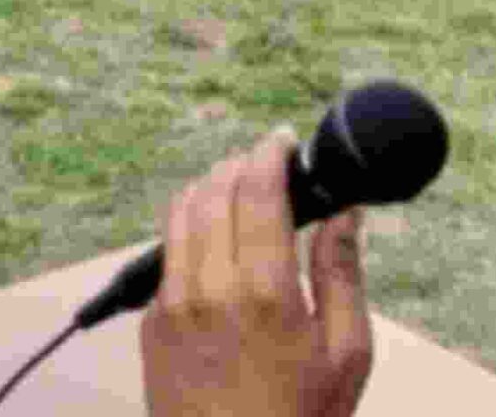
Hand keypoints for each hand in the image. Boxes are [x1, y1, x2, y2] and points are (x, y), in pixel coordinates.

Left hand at [140, 131, 373, 416]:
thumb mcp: (345, 355)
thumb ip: (342, 274)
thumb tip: (344, 214)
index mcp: (265, 294)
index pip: (258, 190)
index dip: (270, 153)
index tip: (283, 141)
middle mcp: (209, 291)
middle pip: (213, 190)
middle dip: (239, 164)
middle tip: (265, 164)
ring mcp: (171, 306)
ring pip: (179, 213)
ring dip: (208, 189)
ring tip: (237, 192)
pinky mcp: (150, 324)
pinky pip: (164, 256)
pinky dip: (188, 233)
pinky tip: (214, 245)